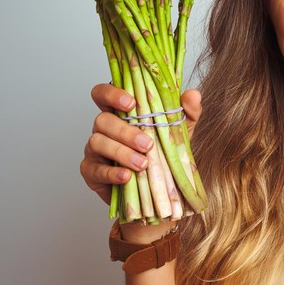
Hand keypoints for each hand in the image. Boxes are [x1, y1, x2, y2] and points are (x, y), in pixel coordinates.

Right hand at [79, 83, 202, 205]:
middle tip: (148, 144)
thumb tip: (192, 94)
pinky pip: (93, 169)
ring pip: (97, 142)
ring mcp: (94, 150)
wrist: (156, 190)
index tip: (131, 103)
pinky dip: (111, 173)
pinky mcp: (90, 171)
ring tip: (142, 164)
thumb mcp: (177, 133)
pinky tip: (127, 177)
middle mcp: (103, 128)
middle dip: (125, 132)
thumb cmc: (162, 155)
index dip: (111, 94)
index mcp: (119, 113)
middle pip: (101, 120)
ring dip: (121, 153)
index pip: (103, 94)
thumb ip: (185, 113)